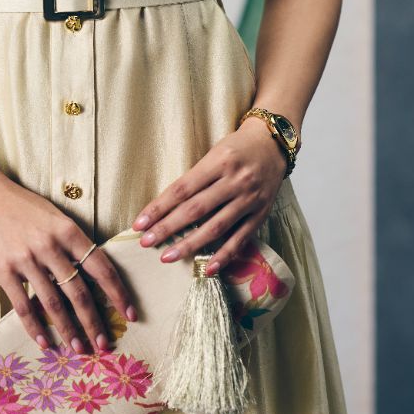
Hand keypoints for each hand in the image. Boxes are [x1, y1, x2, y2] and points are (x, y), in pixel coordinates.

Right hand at [0, 177, 139, 354]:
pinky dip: (35, 327)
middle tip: (105, 344)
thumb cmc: (23, 205)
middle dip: (94, 322)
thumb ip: (73, 243)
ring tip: (79, 349)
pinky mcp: (4, 270)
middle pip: (79, 292)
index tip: (129, 313)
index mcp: (68, 230)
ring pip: (53, 303)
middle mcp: (50, 246)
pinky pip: (23, 305)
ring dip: (69, 329)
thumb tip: (93, 275)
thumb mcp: (56, 216)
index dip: (118, 294)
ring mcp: (26, 260)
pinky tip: (45, 343)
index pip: (101, 267)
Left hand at [130, 116, 286, 275]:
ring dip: (190, 244)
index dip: (159, 207)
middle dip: (168, 227)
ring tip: (168, 256)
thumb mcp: (214, 152)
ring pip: (216, 227)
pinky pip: (241, 239)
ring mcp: (249, 199)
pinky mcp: (261, 214)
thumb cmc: (237, 147)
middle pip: (195, 209)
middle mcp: (235, 181)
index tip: (139, 223)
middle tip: (146, 242)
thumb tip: (167, 206)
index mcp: (218, 161)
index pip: (182, 188)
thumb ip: (195, 177)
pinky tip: (207, 268)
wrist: (273, 144)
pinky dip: (224, 256)